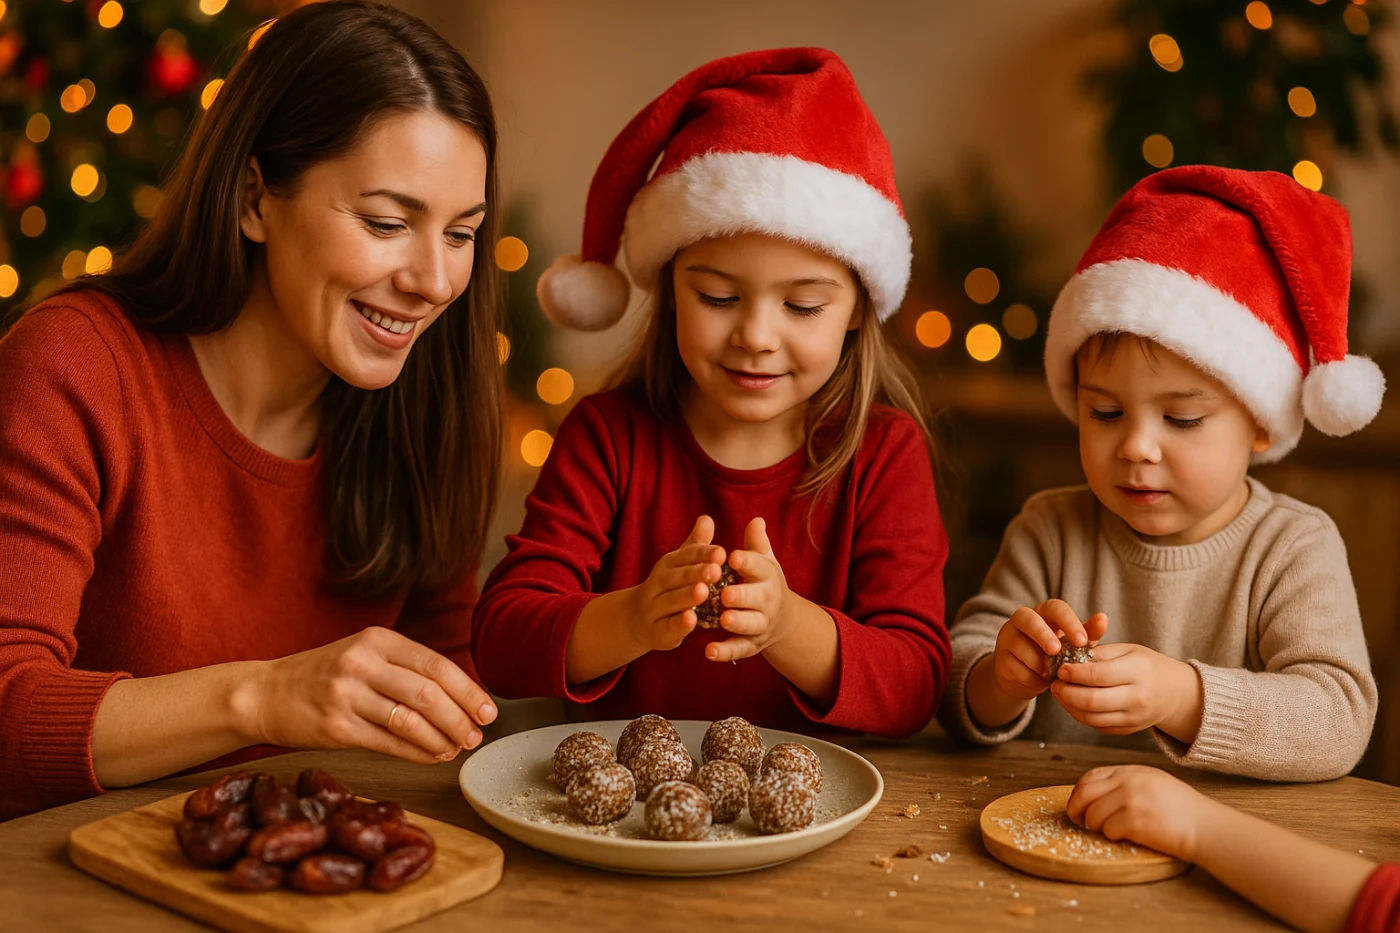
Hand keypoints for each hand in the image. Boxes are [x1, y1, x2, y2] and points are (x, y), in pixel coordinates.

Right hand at [239, 626, 496, 765]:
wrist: (264, 694)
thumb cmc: (324, 677)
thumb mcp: (363, 656)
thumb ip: (406, 669)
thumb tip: (461, 697)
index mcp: (376, 640)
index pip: (435, 665)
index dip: (468, 690)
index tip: (487, 711)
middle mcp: (361, 663)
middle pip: (428, 693)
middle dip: (460, 719)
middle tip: (475, 736)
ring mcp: (346, 695)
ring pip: (411, 720)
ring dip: (441, 740)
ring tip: (456, 749)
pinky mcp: (335, 728)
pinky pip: (388, 743)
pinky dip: (417, 753)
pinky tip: (431, 757)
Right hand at [626, 515, 725, 652]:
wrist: (636, 619)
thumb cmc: (668, 587)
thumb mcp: (680, 565)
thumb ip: (696, 546)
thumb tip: (707, 518)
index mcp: (668, 565)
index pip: (685, 556)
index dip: (702, 555)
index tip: (721, 553)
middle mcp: (658, 583)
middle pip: (677, 577)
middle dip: (696, 573)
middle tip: (715, 570)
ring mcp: (655, 607)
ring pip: (671, 601)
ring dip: (686, 597)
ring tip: (703, 591)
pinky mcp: (656, 631)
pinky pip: (667, 626)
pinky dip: (678, 624)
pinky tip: (691, 621)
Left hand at [706, 517, 794, 662]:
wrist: (784, 621)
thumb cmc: (764, 583)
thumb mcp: (764, 562)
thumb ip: (756, 544)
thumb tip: (756, 520)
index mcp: (768, 576)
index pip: (760, 567)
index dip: (748, 562)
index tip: (733, 556)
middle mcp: (768, 601)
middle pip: (757, 598)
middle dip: (743, 596)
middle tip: (726, 593)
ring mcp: (761, 624)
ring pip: (751, 624)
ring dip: (738, 622)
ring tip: (723, 620)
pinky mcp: (752, 645)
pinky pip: (739, 649)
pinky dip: (725, 652)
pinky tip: (708, 651)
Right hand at [989, 599, 1107, 701]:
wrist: (1026, 677)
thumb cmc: (1054, 655)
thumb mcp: (1072, 644)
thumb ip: (1087, 632)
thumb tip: (1103, 618)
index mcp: (1043, 612)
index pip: (1054, 607)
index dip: (1068, 621)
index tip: (1082, 641)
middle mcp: (1022, 620)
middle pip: (1028, 619)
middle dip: (1043, 635)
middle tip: (1056, 651)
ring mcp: (1007, 638)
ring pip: (1020, 647)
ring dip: (1039, 663)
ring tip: (1052, 674)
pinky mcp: (1000, 659)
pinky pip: (1016, 668)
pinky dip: (1031, 678)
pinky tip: (1039, 681)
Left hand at [1051, 642, 1201, 740]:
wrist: (1175, 693)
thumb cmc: (1147, 666)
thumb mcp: (1129, 650)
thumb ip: (1100, 652)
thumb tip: (1069, 657)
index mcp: (1138, 671)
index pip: (1098, 675)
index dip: (1074, 673)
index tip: (1061, 669)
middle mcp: (1138, 697)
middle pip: (1092, 701)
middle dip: (1067, 693)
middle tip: (1055, 684)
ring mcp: (1134, 717)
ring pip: (1092, 718)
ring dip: (1070, 706)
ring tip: (1061, 694)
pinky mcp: (1129, 729)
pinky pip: (1098, 726)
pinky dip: (1081, 716)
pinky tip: (1073, 704)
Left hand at [1066, 765, 1210, 861]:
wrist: (1204, 826)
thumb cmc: (1182, 809)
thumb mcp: (1153, 782)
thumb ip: (1127, 782)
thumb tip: (1097, 795)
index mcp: (1131, 771)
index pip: (1092, 776)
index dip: (1079, 792)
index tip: (1077, 804)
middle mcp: (1128, 781)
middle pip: (1085, 793)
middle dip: (1075, 808)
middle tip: (1077, 820)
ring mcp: (1130, 800)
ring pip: (1093, 814)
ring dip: (1095, 826)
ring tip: (1107, 831)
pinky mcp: (1134, 821)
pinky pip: (1108, 830)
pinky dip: (1111, 836)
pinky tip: (1124, 836)